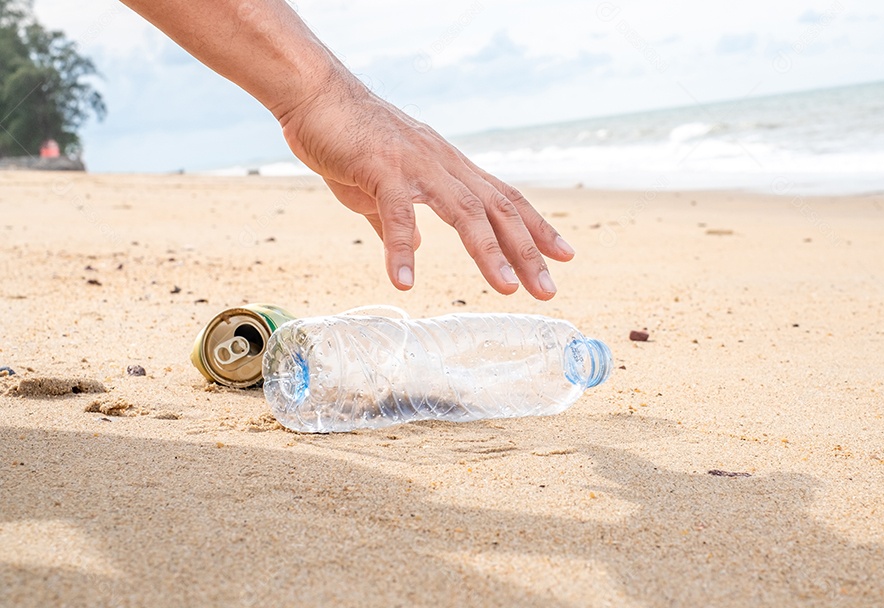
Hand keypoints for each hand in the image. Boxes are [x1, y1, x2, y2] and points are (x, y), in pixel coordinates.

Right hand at [277, 67, 574, 298]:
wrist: (314, 94)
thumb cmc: (347, 138)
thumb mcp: (379, 187)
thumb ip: (396, 221)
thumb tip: (412, 249)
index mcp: (449, 167)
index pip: (504, 198)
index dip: (536, 227)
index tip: (563, 255)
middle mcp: (443, 164)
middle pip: (497, 208)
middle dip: (526, 250)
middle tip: (548, 289)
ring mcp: (416, 164)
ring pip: (465, 210)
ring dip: (488, 251)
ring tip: (505, 288)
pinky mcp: (381, 168)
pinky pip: (398, 213)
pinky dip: (402, 249)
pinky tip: (403, 282)